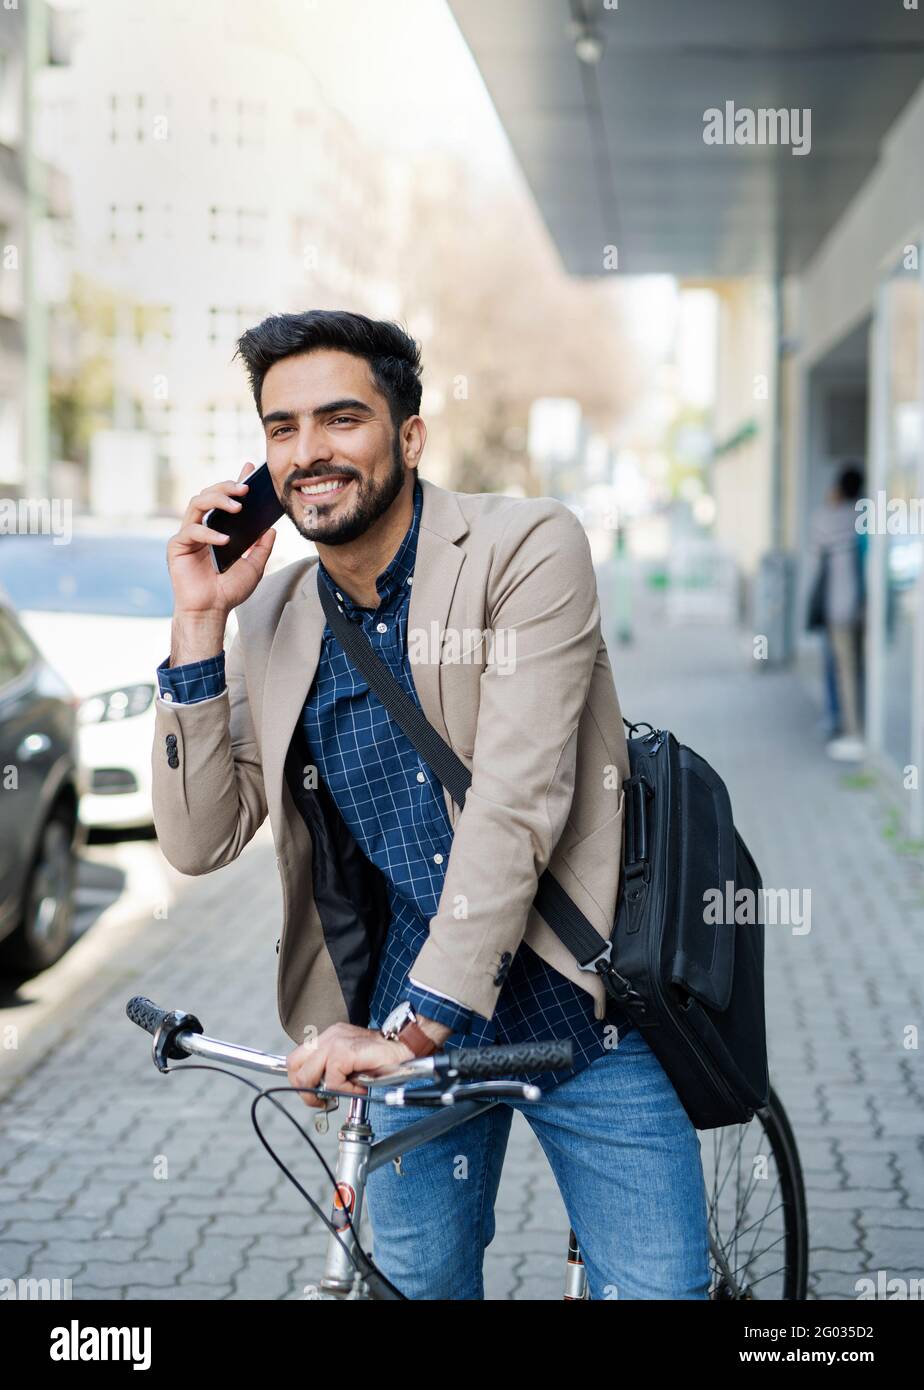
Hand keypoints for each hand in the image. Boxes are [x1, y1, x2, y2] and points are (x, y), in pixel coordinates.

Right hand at [166, 461, 276, 620]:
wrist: (211, 611)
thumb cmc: (228, 590)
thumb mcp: (254, 566)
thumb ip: (262, 547)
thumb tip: (271, 528)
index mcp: (217, 528)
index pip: (225, 499)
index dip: (234, 480)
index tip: (249, 467)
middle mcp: (201, 527)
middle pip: (208, 494)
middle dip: (226, 487)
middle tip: (245, 488)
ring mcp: (188, 535)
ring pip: (196, 503)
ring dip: (217, 500)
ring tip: (237, 507)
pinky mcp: (177, 546)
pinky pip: (191, 531)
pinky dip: (208, 533)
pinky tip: (224, 540)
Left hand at [286, 1023, 414, 1108]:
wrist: (405, 1048)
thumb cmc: (381, 1059)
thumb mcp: (349, 1064)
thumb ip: (331, 1071)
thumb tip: (317, 1090)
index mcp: (328, 1037)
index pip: (296, 1059)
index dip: (302, 1082)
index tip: (317, 1095)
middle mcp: (329, 1036)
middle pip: (293, 1066)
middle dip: (305, 1090)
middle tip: (324, 1100)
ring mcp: (335, 1041)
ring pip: (307, 1075)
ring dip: (324, 1092)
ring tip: (342, 1092)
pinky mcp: (345, 1051)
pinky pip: (332, 1080)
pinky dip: (344, 1090)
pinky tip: (359, 1086)